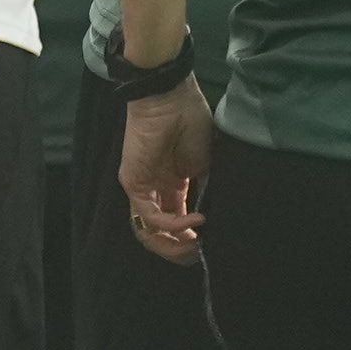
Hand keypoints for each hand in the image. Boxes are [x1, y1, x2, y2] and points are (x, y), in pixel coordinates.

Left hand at [121, 78, 214, 255]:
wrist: (171, 97)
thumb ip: (206, 190)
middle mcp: (154, 190)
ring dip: (173, 246)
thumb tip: (216, 219)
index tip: (210, 243)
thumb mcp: (206, 163)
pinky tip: (195, 221)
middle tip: (201, 252)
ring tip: (196, 245)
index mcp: (171, 185)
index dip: (191, 239)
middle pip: (159, 235)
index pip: (176, 223)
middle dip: (180, 251)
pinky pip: (150, 216)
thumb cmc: (190, 120)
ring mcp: (142, 188)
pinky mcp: (134, 183)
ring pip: (148, 233)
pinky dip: (173, 225)